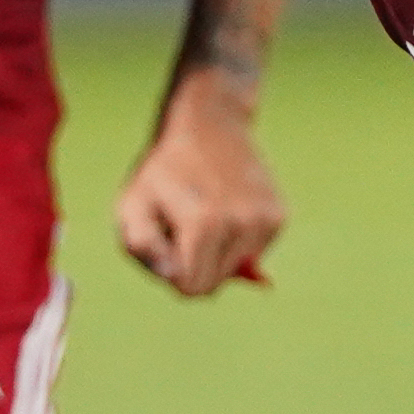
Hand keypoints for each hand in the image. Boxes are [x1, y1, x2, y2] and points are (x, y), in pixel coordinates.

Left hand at [116, 72, 284, 296]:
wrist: (209, 124)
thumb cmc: (163, 171)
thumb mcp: (133, 204)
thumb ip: (143, 246)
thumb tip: (173, 278)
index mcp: (203, 224)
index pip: (191, 289)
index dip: (172, 274)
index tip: (165, 244)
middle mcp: (242, 223)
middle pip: (215, 283)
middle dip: (195, 266)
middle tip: (183, 226)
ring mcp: (265, 219)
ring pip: (237, 269)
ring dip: (217, 252)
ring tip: (206, 212)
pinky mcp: (280, 215)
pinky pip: (254, 252)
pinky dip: (238, 240)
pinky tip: (227, 206)